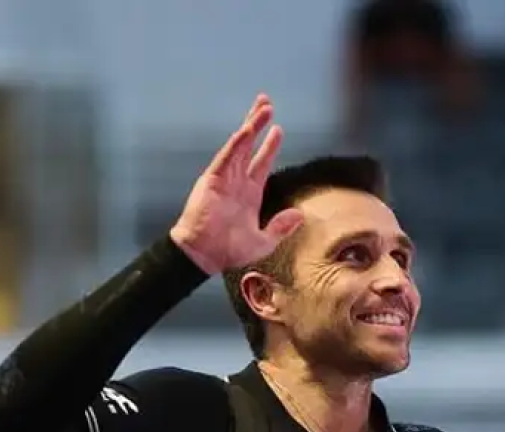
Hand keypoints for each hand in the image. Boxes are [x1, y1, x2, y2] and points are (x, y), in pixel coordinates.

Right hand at [169, 94, 304, 275]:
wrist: (204, 256)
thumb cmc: (229, 251)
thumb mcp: (263, 242)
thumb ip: (281, 228)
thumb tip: (300, 215)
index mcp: (249, 193)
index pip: (261, 162)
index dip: (269, 146)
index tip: (278, 129)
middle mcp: (237, 181)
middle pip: (249, 145)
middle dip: (258, 124)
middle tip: (266, 103)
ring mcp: (224, 178)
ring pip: (239, 145)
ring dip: (251, 125)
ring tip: (263, 107)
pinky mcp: (212, 180)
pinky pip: (226, 157)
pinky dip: (236, 143)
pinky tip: (246, 130)